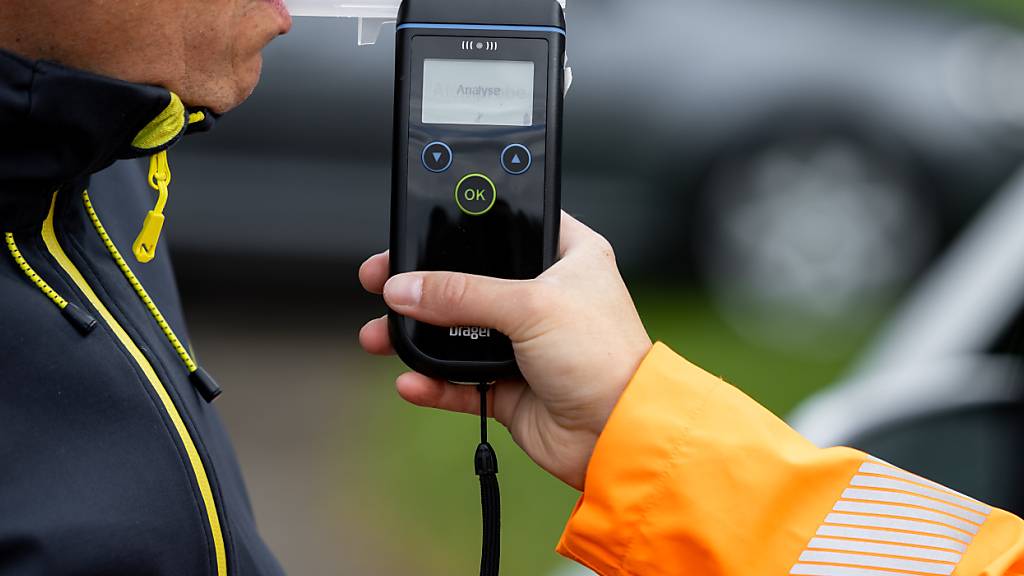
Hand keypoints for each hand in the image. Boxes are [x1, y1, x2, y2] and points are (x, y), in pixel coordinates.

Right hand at [358, 213, 651, 489]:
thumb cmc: (605, 358)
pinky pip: (459, 379)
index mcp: (568, 256)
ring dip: (418, 335)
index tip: (421, 220)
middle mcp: (545, 295)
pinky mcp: (511, 385)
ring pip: (457, 331)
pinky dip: (433, 381)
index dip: (468, 219)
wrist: (621, 435)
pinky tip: (411, 380)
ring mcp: (526, 341)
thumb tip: (405, 287)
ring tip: (380, 336)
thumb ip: (461, 294)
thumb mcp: (531, 306)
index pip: (512, 222)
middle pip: (471, 278)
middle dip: (424, 284)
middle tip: (384, 279)